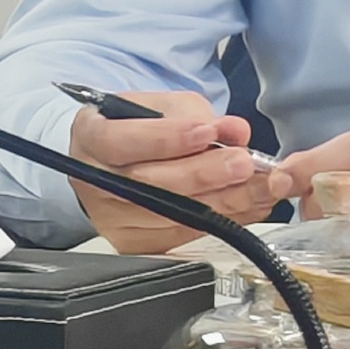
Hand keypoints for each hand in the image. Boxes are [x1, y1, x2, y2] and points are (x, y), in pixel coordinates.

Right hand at [68, 90, 287, 253]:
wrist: (120, 156)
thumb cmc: (140, 126)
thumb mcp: (164, 105)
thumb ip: (197, 114)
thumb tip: (235, 132)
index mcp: (91, 136)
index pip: (122, 142)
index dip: (167, 139)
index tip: (207, 132)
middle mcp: (94, 182)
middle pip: (149, 186)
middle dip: (204, 175)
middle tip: (244, 163)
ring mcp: (111, 218)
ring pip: (169, 216)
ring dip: (222, 202)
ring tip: (258, 186)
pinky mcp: (133, 243)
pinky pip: (181, 237)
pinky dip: (221, 221)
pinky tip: (248, 206)